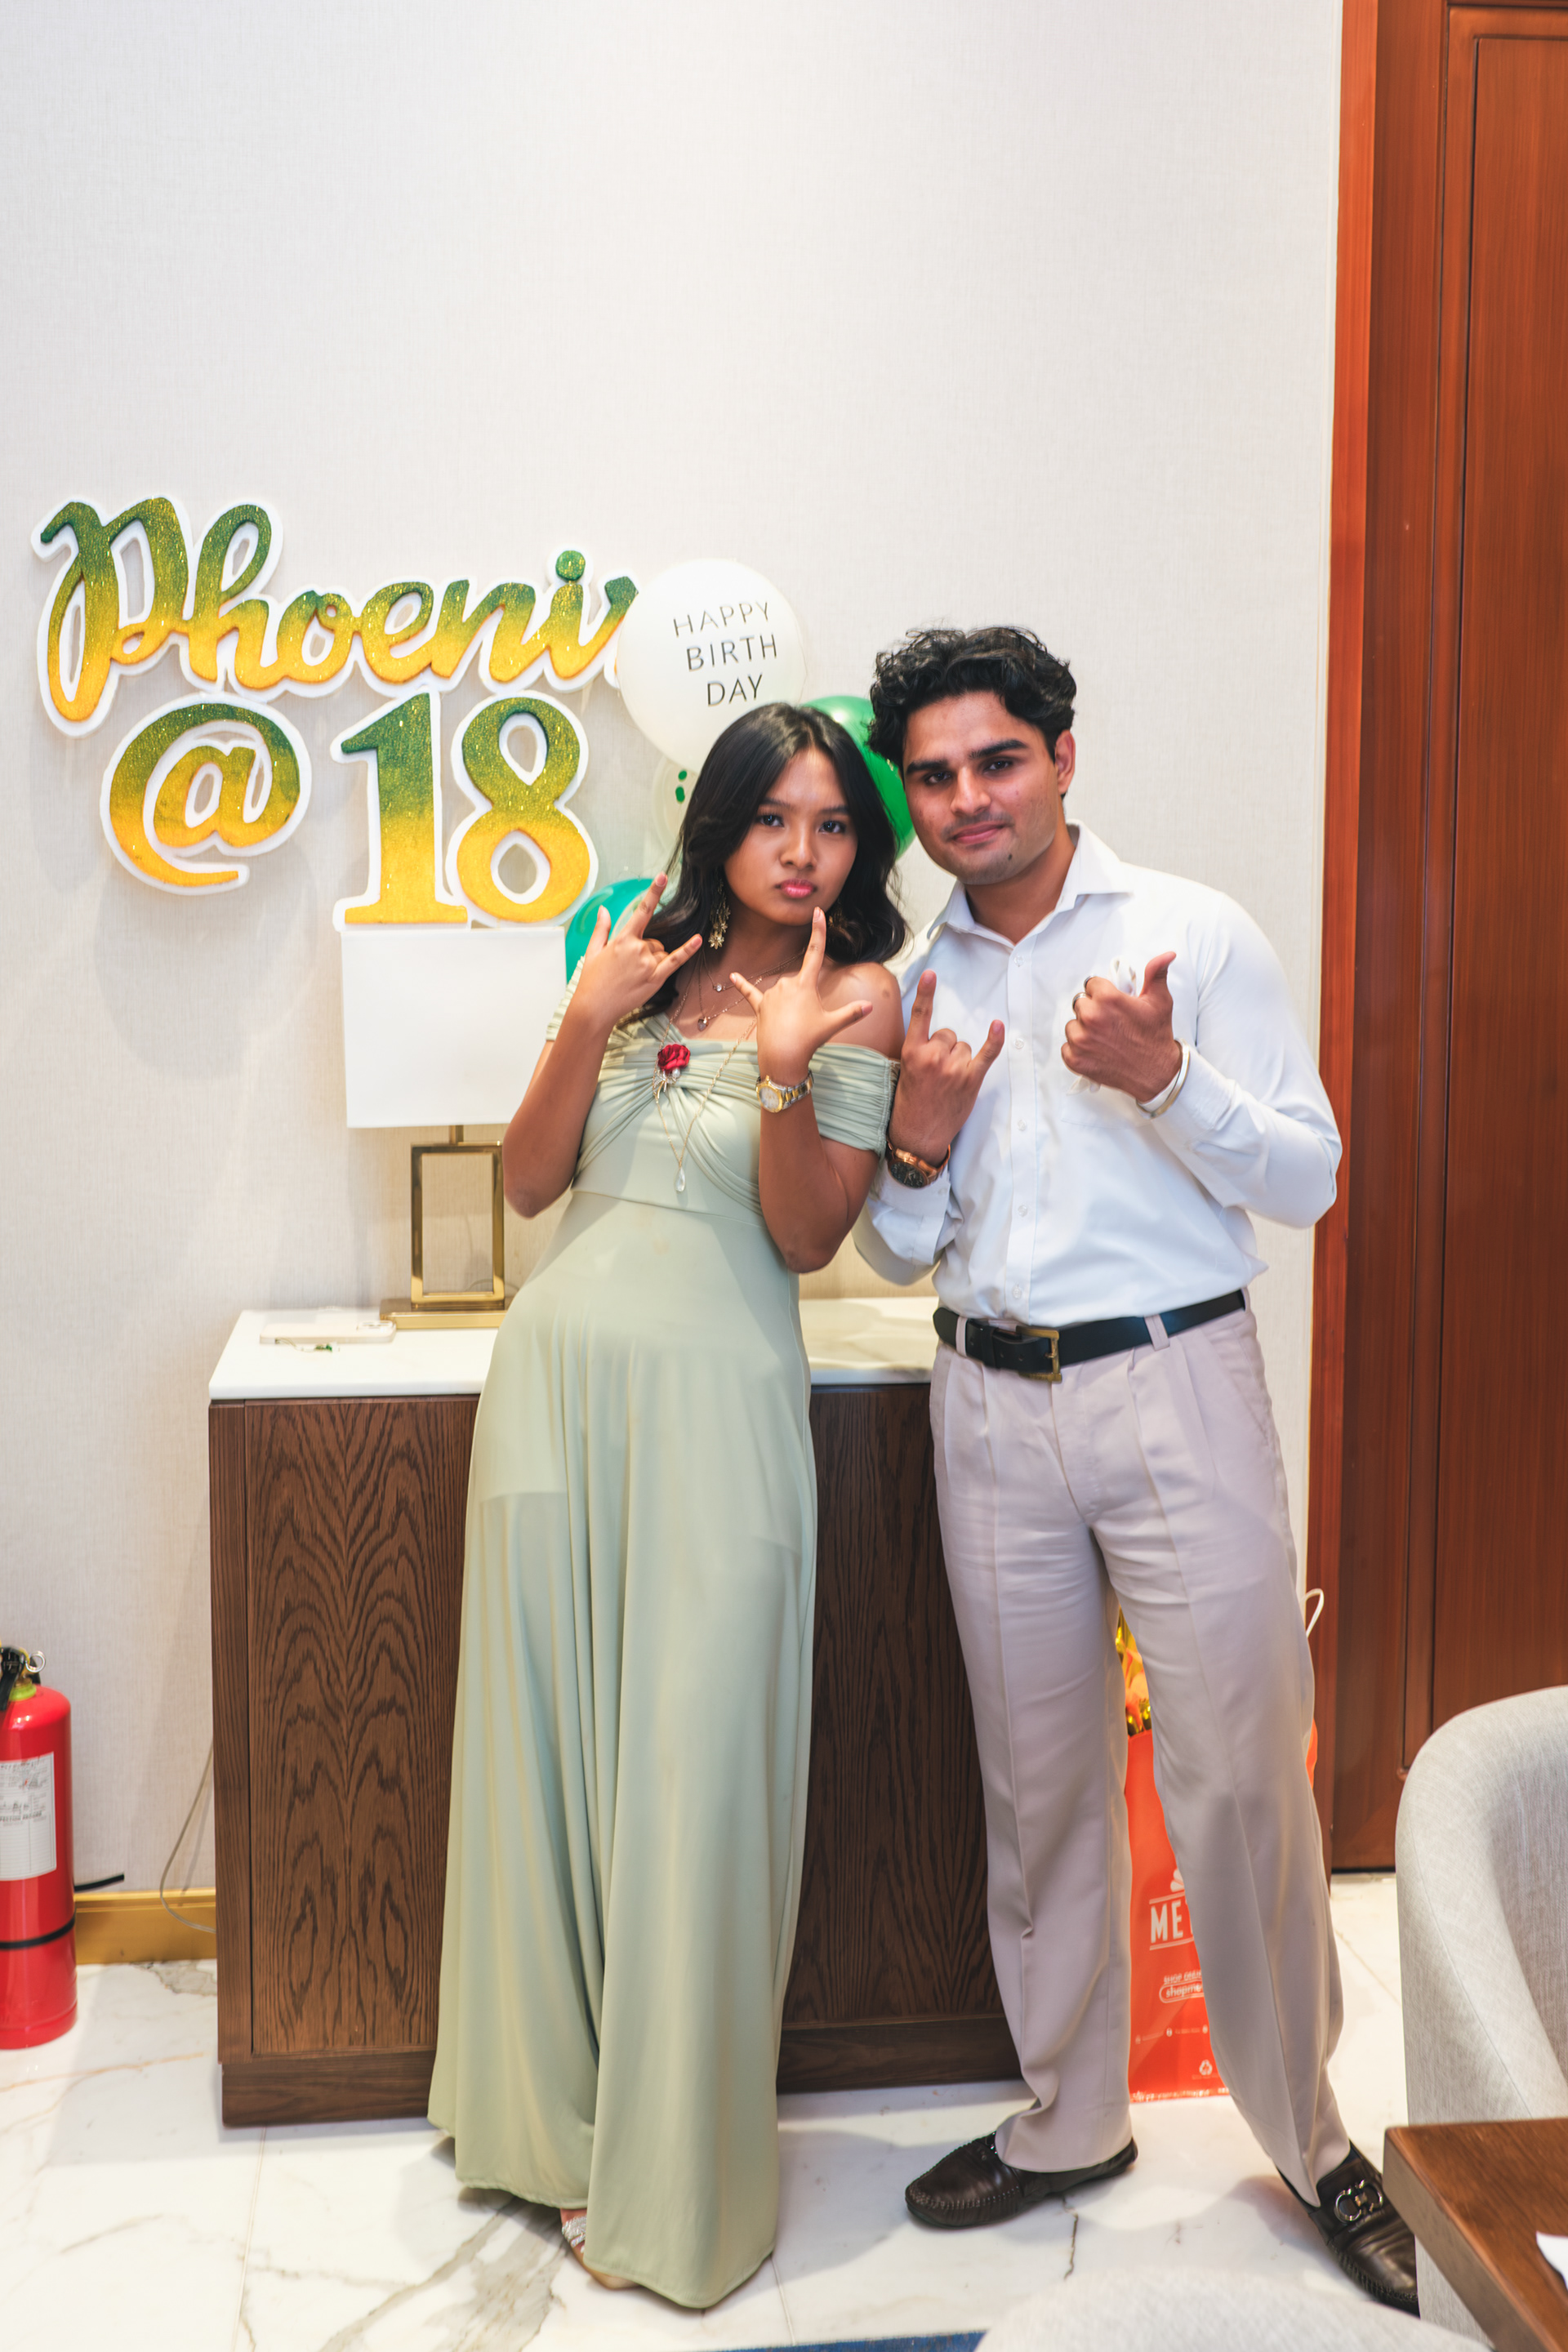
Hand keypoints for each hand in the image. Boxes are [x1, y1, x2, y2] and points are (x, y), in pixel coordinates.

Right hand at [564, 875, 700, 1033]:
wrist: (595, 1007)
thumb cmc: (592, 980)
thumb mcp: (593, 951)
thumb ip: (601, 928)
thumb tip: (604, 909)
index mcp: (622, 939)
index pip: (641, 911)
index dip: (653, 892)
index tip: (662, 876)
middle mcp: (637, 949)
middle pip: (654, 941)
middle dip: (645, 950)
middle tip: (628, 967)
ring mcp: (647, 964)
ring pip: (661, 953)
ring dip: (653, 960)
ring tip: (634, 975)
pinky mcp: (655, 979)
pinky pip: (675, 961)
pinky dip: (687, 951)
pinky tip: (697, 940)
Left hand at [729, 908, 871, 1081]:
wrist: (783, 1056)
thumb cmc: (808, 1039)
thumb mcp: (833, 1024)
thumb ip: (852, 1013)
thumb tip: (871, 1006)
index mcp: (805, 984)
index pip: (815, 952)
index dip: (818, 931)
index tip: (818, 912)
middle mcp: (786, 983)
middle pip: (800, 981)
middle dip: (806, 998)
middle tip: (807, 1022)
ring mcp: (771, 994)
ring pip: (784, 992)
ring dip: (790, 1005)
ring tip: (792, 1026)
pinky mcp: (759, 1005)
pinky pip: (750, 992)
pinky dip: (742, 984)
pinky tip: (732, 975)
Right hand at [887, 968, 1004, 1160]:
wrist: (917, 1135)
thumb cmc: (909, 1104)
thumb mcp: (905, 1072)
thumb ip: (919, 1051)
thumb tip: (940, 1039)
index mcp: (912, 1052)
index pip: (920, 1016)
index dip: (925, 993)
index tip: (931, 975)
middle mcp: (933, 1056)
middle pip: (947, 1033)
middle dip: (944, 1048)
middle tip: (935, 1073)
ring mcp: (953, 1068)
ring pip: (963, 1046)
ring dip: (959, 1059)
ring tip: (947, 1082)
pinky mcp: (971, 1080)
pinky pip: (986, 1054)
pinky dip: (994, 1041)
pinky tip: (997, 1027)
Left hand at [1062, 952, 1182, 1100]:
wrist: (1156, 1073)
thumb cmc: (1155, 1037)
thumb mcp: (1160, 1001)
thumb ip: (1156, 974)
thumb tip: (1166, 955)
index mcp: (1107, 999)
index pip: (1091, 984)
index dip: (1103, 993)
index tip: (1113, 1003)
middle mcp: (1090, 1018)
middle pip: (1080, 1003)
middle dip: (1093, 1009)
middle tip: (1110, 1021)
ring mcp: (1081, 1040)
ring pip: (1072, 1025)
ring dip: (1084, 1029)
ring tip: (1104, 1037)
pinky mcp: (1075, 1059)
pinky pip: (1067, 1047)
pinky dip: (1078, 1049)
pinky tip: (1096, 1050)